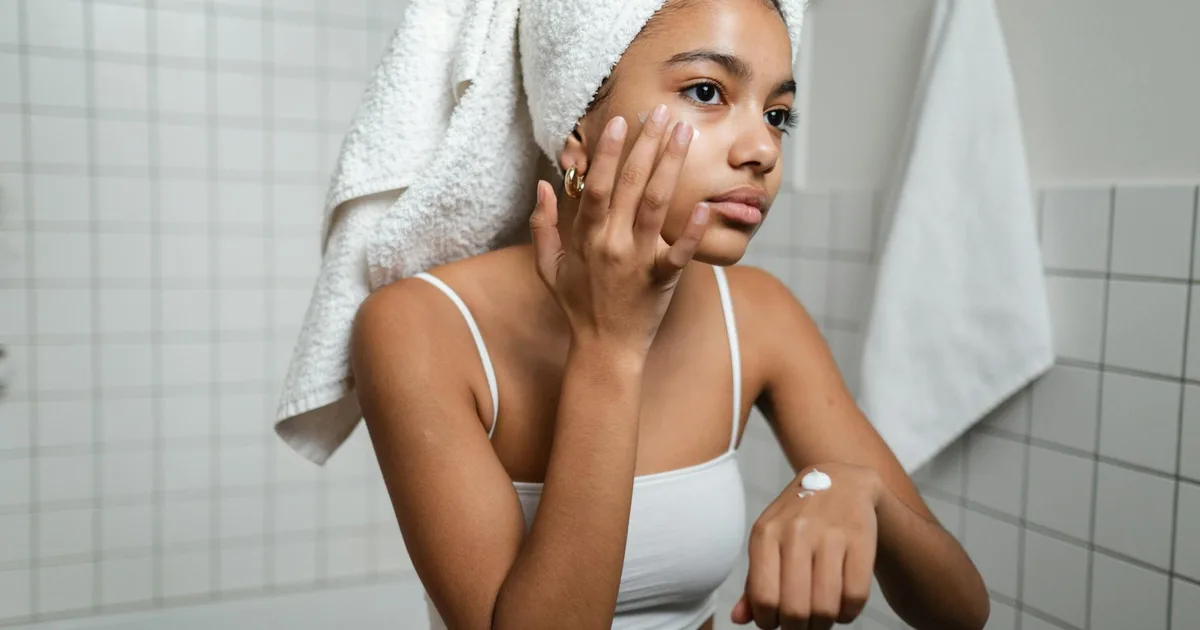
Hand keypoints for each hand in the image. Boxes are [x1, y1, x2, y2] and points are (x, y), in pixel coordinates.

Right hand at [529, 105, 710, 353]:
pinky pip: (680, 253)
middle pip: (631, 185)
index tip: (620, 121)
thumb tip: (543, 185)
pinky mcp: (661, 280)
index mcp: (587, 237)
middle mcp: (612, 243)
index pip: (598, 185)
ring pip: (656, 205)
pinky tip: (707, 205)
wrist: (604, 349)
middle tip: (660, 111)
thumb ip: (542, 225)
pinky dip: (693, 231)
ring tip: (685, 134)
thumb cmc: (578, 305)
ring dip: (671, 166)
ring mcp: (637, 261)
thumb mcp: (549, 266)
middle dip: (646, 144)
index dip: (608, 152)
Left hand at [733, 463, 883, 629]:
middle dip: (797, 628)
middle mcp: (796, 531)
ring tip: (821, 618)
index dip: (769, 622)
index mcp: (766, 533)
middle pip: (795, 608)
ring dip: (823, 624)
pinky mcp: (861, 538)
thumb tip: (740, 619)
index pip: (763, 597)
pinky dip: (849, 613)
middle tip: (802, 626)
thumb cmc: (798, 519)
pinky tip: (843, 606)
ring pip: (826, 607)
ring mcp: (830, 534)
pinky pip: (856, 596)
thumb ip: (755, 581)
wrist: (842, 481)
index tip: (776, 622)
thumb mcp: (770, 540)